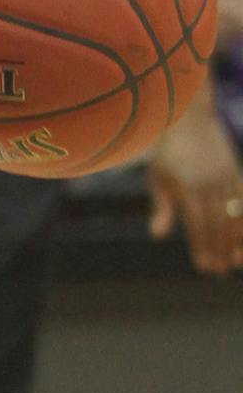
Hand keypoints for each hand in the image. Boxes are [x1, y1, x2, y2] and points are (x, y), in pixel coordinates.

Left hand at [147, 108, 242, 277]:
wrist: (189, 120)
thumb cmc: (167, 153)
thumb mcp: (158, 179)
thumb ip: (162, 208)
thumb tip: (158, 236)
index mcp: (189, 187)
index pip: (197, 224)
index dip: (202, 246)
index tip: (203, 266)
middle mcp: (211, 184)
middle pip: (217, 224)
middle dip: (218, 250)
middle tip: (217, 272)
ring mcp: (226, 178)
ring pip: (234, 215)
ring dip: (235, 241)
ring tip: (234, 262)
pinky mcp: (236, 174)